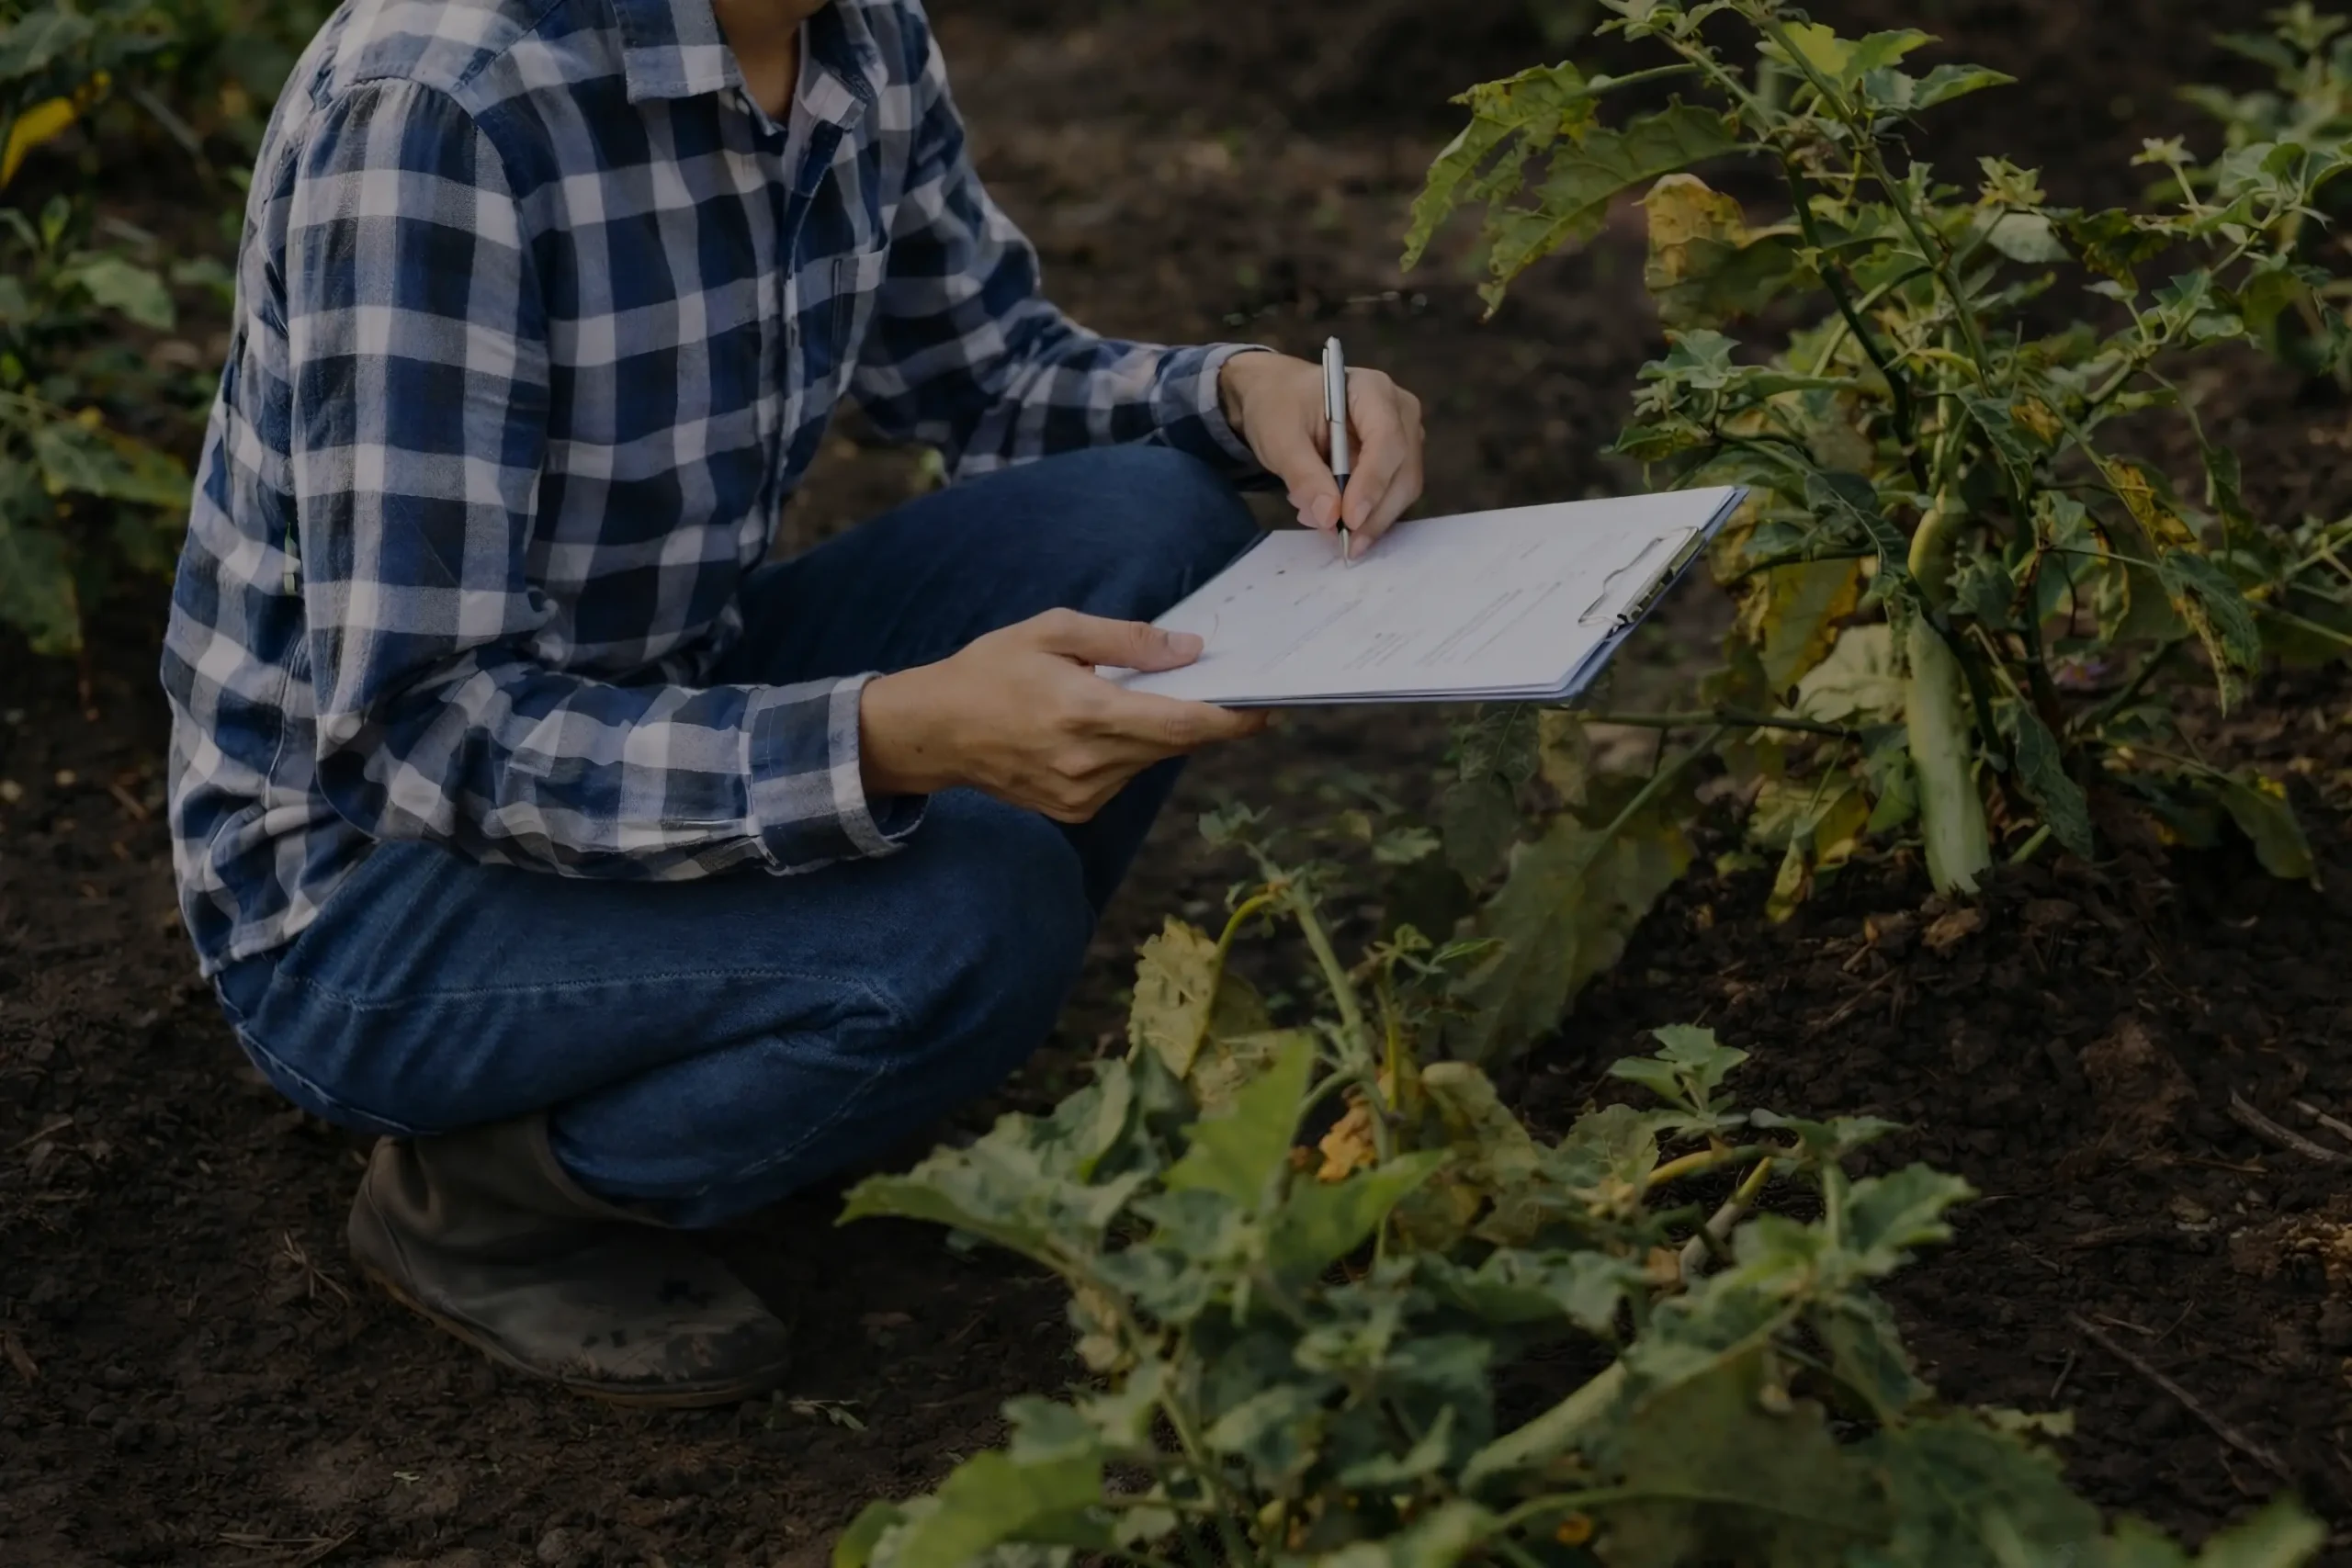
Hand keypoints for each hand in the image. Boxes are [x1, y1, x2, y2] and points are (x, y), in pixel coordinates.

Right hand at [858, 609, 1271, 821]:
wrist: (934, 731)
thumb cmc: (990, 670)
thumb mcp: (1054, 631)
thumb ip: (1127, 641)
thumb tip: (1189, 651)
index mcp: (1086, 714)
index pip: (1182, 725)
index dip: (1232, 719)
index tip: (1267, 707)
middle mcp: (1089, 763)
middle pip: (1174, 744)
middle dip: (1199, 716)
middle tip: (1213, 684)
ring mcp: (1083, 794)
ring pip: (1150, 760)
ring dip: (1156, 731)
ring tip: (1121, 699)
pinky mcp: (1075, 811)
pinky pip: (1124, 776)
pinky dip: (1126, 750)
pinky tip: (1094, 727)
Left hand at [1219, 349, 1425, 555]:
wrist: (1279, 398)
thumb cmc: (1279, 406)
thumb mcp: (1279, 437)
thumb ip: (1303, 475)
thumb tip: (1329, 518)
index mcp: (1372, 390)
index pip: (1387, 440)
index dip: (1371, 484)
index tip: (1349, 520)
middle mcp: (1399, 411)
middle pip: (1403, 471)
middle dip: (1374, 513)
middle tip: (1341, 542)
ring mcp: (1404, 436)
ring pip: (1402, 490)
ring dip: (1369, 519)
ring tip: (1323, 523)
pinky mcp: (1397, 460)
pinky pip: (1391, 496)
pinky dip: (1366, 515)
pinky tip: (1333, 517)